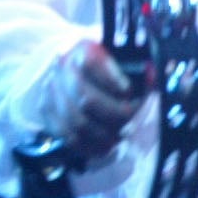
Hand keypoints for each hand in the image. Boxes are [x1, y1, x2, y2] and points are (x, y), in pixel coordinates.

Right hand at [42, 40, 140, 161]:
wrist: (79, 71)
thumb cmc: (113, 68)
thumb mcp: (128, 62)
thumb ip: (141, 69)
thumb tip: (151, 76)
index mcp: (84, 49)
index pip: (92, 63)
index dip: (112, 81)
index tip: (129, 93)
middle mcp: (63, 68)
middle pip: (86, 99)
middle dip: (113, 114)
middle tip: (129, 119)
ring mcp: (51, 90)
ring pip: (76, 121)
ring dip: (102, 134)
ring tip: (119, 137)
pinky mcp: (46, 111)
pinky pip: (65, 135)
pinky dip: (88, 146)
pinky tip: (104, 148)